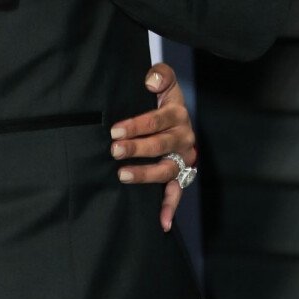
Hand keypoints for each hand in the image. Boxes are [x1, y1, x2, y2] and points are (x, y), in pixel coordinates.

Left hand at [108, 62, 197, 232]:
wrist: (175, 114)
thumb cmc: (161, 98)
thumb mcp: (163, 81)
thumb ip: (160, 75)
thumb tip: (151, 82)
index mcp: (177, 114)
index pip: (158, 120)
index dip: (137, 125)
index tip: (115, 130)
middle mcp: (184, 137)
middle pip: (161, 145)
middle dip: (137, 148)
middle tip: (114, 150)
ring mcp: (183, 158)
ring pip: (167, 169)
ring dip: (146, 174)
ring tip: (122, 175)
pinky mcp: (181, 175)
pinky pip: (177, 193)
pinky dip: (170, 208)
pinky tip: (162, 224)